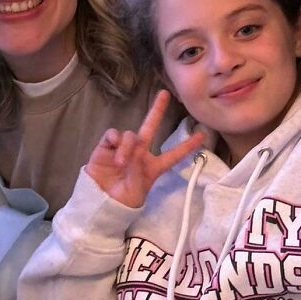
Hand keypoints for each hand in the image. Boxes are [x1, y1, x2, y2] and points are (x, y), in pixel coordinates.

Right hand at [86, 90, 203, 208]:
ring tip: (121, 162)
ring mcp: (123, 148)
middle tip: (164, 94)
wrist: (98, 204)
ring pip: (130, 135)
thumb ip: (137, 171)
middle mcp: (139, 153)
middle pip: (150, 128)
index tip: (202, 136)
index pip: (173, 155)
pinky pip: (112, 135)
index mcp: (152, 167)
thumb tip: (131, 153)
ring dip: (127, 146)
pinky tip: (113, 150)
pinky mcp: (105, 147)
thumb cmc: (122, 203)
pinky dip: (114, 140)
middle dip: (157, 110)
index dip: (187, 146)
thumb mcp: (137, 192)